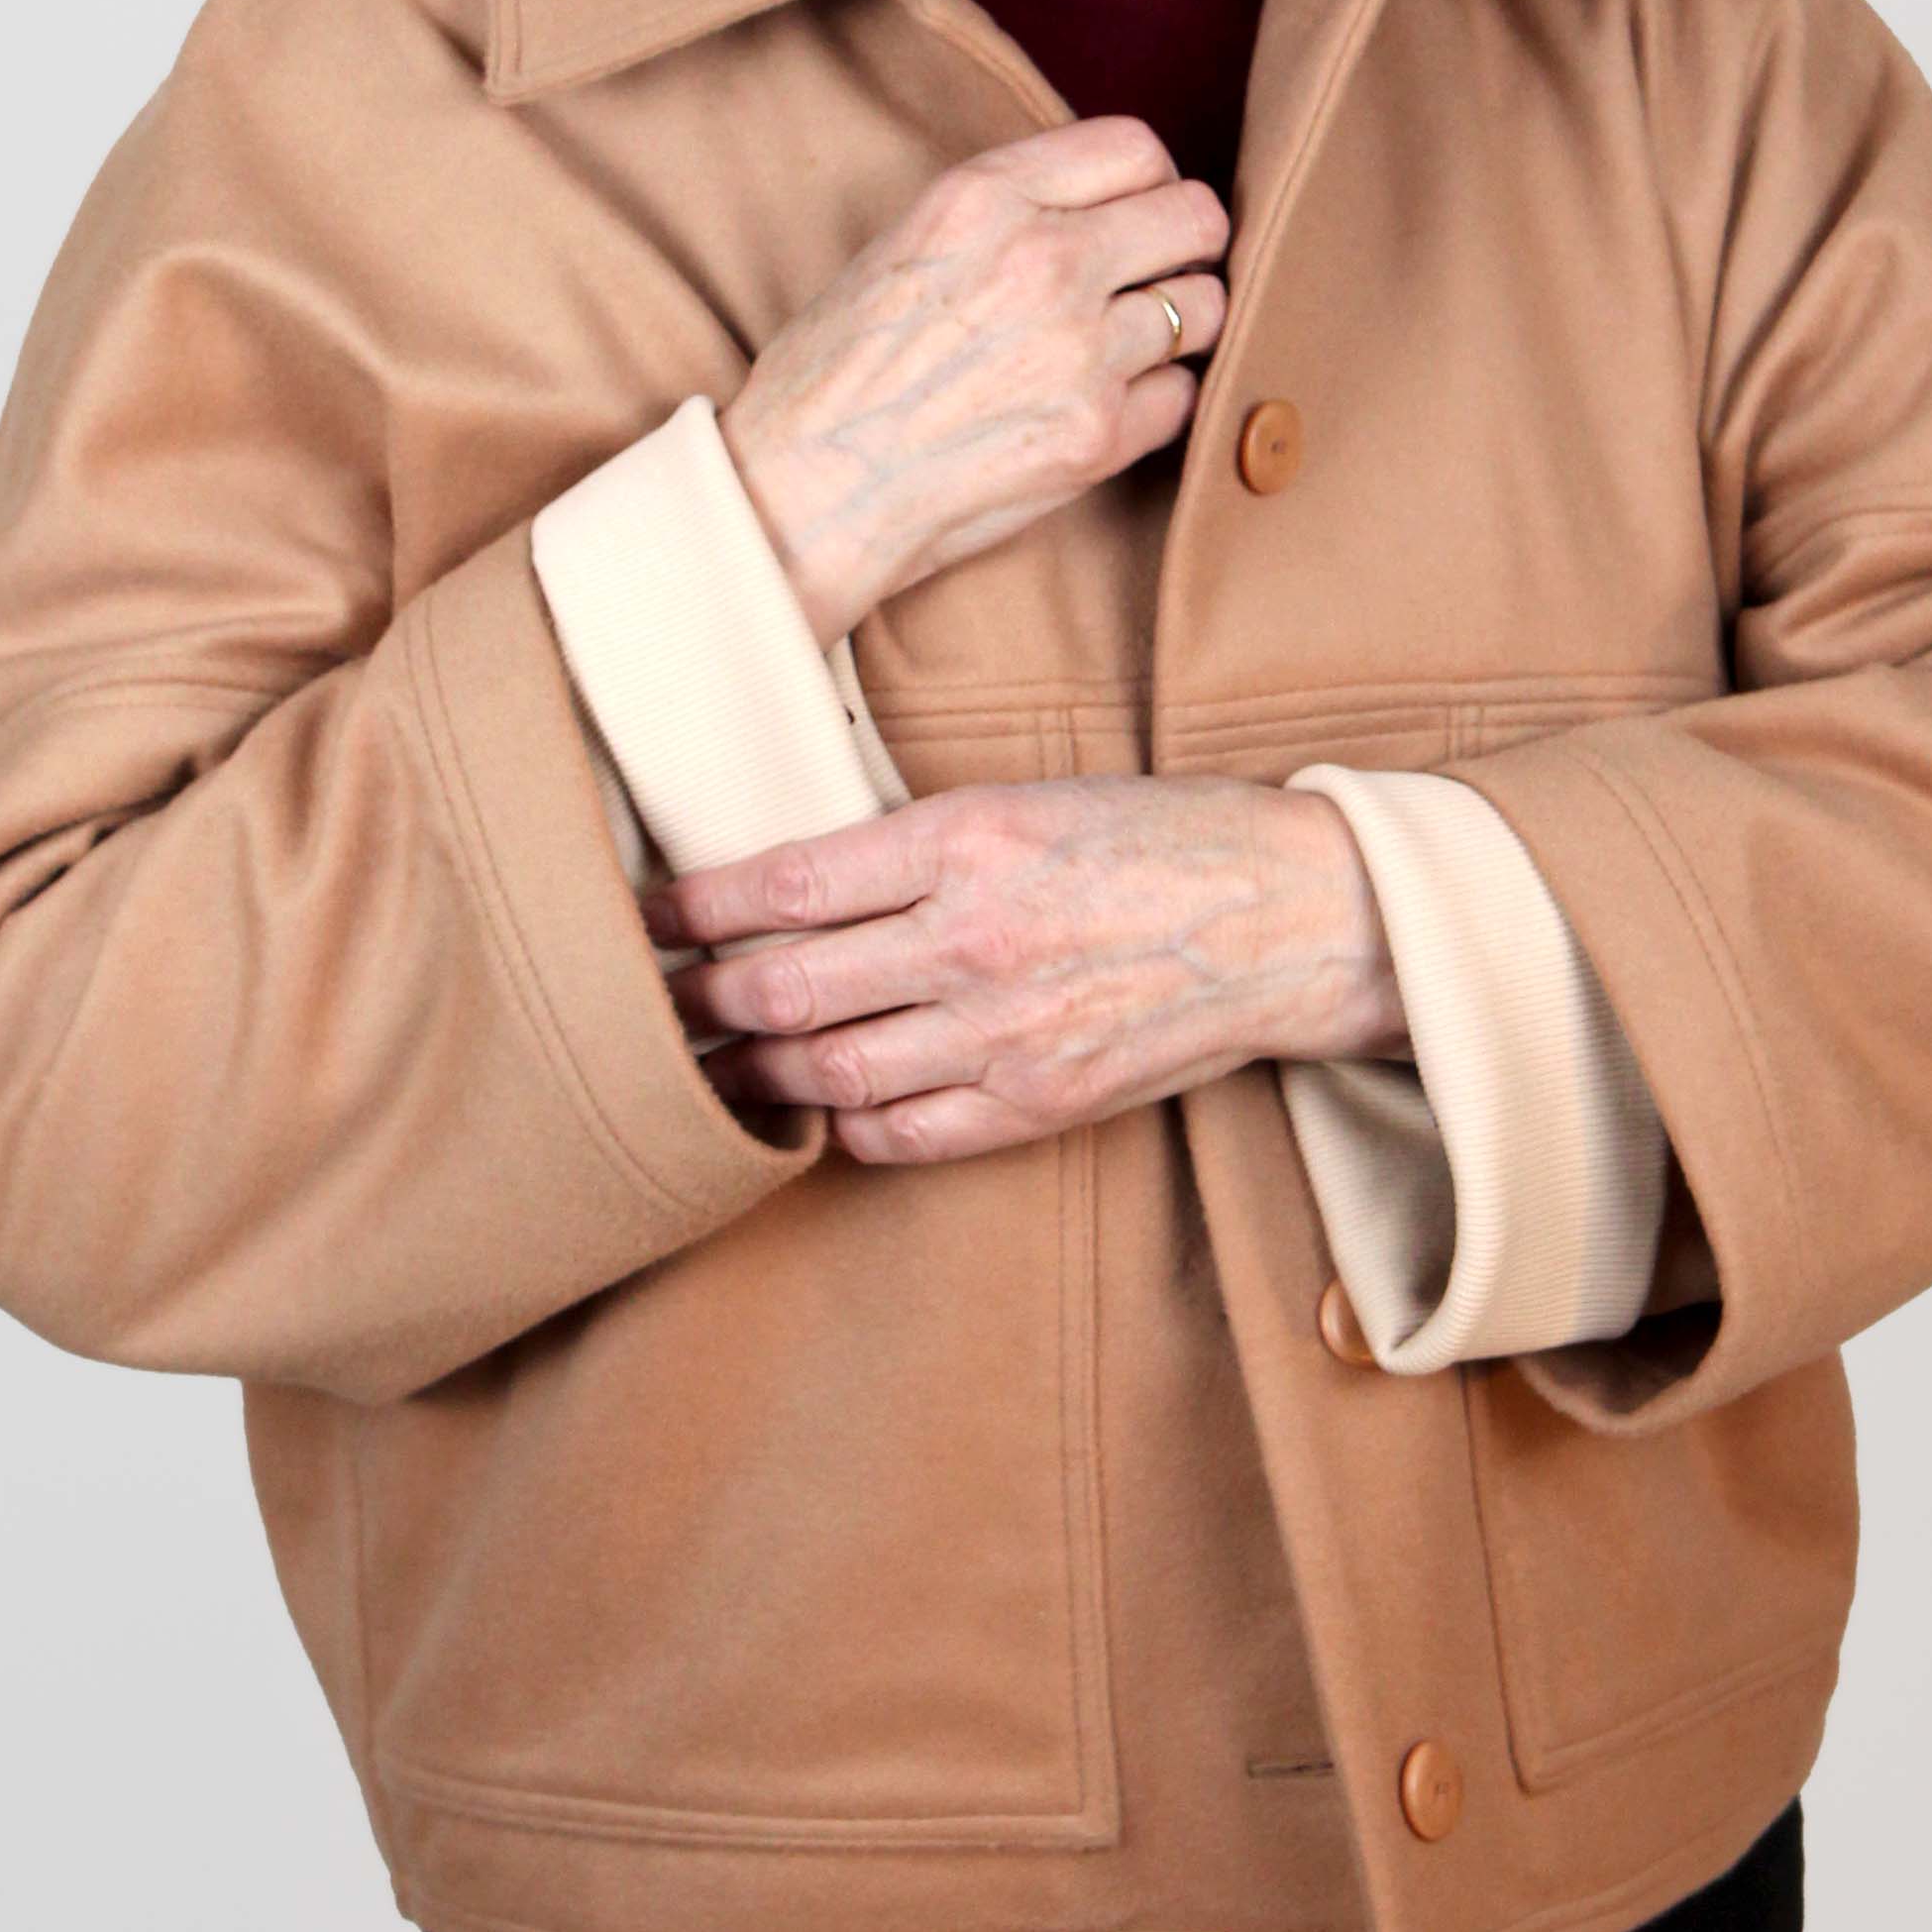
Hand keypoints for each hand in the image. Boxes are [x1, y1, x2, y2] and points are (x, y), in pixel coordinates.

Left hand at [642, 775, 1409, 1165]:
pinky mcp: (1040, 1101)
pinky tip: (817, 1111)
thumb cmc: (1163, 838)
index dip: (691, 911)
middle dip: (694, 1004)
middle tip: (636, 1009)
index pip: (784, 885)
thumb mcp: (1030, 799)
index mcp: (968, 838)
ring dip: (750, 1078)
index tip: (640, 919)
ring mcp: (1007, 1030)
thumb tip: (792, 885)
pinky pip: (902, 1132)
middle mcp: (976, 937)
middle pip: (783, 990)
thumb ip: (916, 845)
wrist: (1296, 915)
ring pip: (828, 1073)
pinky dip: (843, 1126)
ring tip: (703, 1070)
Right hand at [716, 119, 1230, 651]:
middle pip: (1196, 218)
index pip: (1134, 145)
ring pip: (1204, 309)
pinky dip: (1152, 403)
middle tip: (1157, 277)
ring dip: (1177, 328)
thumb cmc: (833, 374)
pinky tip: (1098, 408)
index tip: (1138, 212)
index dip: (1150, 181)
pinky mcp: (1098, 435)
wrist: (803, 492)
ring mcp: (1080, 351)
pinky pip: (1181, 396)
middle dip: (1187, 246)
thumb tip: (1098, 205)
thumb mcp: (905, 243)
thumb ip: (1006, 211)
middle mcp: (1043, 261)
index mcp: (984, 198)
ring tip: (1124, 348)